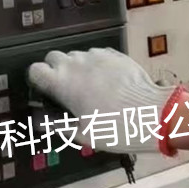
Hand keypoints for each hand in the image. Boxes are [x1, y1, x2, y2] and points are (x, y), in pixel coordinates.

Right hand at [28, 48, 176, 152]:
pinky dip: (96, 65)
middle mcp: (74, 63)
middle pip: (53, 58)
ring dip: (76, 68)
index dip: (37, 80)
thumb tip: (38, 120)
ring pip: (76, 56)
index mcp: (61, 82)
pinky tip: (108, 82)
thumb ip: (56, 124)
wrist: (153, 114)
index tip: (45, 92)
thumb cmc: (113, 128)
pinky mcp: (113, 53)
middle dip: (55, 70)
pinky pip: (96, 56)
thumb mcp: (81, 133)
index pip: (35, 70)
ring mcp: (95, 55)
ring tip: (90, 87)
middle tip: (67, 90)